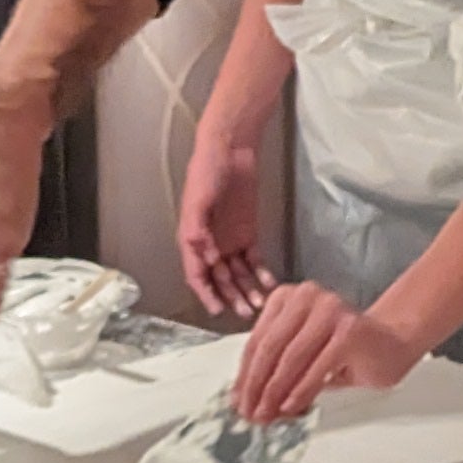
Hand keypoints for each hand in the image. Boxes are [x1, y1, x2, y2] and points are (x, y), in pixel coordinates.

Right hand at [177, 133, 276, 318]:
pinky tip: (269, 284)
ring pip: (237, 273)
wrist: (230, 150)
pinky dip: (261, 273)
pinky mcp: (247, 232)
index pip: (197, 274)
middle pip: (219, 279)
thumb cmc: (207, 171)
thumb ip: (198, 228)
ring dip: (246, 289)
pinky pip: (253, 259)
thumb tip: (206, 256)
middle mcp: (210, 244)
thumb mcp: (198, 198)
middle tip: (245, 313)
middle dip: (231, 297)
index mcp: (192, 239)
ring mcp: (229, 239)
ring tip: (259, 305)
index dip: (206, 294)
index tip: (217, 309)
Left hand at [233, 281, 421, 422]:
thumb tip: (248, 398)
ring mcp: (330, 311)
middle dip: (256, 386)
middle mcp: (307, 297)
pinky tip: (291, 408)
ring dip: (275, 392)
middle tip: (250, 413)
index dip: (245, 374)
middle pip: (270, 347)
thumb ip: (276, 365)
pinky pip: (316, 368)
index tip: (237, 401)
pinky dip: (301, 391)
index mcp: (288, 297)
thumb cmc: (344, 349)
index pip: (258, 339)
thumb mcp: (303, 352)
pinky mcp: (349, 331)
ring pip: (291, 358)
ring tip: (267, 415)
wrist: (393, 343)